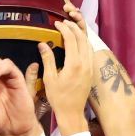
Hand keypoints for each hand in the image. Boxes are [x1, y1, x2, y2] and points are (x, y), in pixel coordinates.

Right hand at [40, 18, 91, 133]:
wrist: (72, 113)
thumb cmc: (58, 98)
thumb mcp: (49, 78)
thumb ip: (48, 59)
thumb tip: (42, 44)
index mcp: (74, 64)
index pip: (71, 39)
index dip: (64, 28)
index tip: (57, 23)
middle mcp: (85, 63)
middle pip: (82, 38)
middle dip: (73, 27)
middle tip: (64, 23)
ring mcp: (90, 67)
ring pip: (88, 44)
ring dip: (80, 34)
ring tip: (71, 29)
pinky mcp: (92, 71)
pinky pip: (90, 52)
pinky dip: (84, 43)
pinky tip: (78, 43)